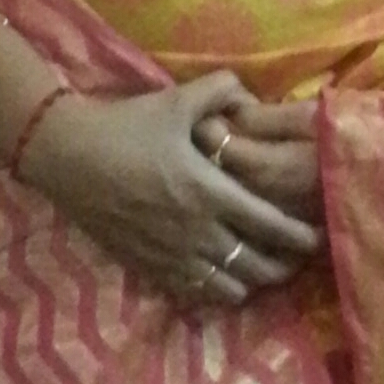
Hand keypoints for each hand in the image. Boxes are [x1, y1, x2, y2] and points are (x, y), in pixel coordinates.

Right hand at [22, 70, 324, 306]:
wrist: (67, 155)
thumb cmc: (125, 126)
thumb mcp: (177, 100)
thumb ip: (221, 90)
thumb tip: (251, 96)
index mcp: (209, 193)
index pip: (269, 225)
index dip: (298, 237)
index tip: (316, 239)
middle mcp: (196, 232)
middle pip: (254, 265)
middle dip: (282, 266)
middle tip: (295, 259)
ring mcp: (171, 254)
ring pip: (227, 287)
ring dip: (249, 282)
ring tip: (259, 272)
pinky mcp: (147, 266)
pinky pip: (193, 292)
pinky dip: (214, 291)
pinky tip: (219, 279)